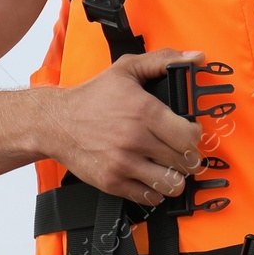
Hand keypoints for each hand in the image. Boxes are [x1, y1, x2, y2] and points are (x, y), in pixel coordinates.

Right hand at [48, 49, 206, 205]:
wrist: (56, 123)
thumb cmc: (93, 97)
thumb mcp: (127, 68)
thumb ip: (163, 60)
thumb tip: (196, 57)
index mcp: (145, 112)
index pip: (190, 137)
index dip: (194, 136)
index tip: (188, 133)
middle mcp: (136, 139)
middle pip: (185, 162)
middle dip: (188, 157)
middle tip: (180, 152)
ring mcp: (124, 164)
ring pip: (172, 184)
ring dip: (175, 177)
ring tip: (168, 167)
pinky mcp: (113, 183)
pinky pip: (150, 197)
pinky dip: (154, 190)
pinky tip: (149, 176)